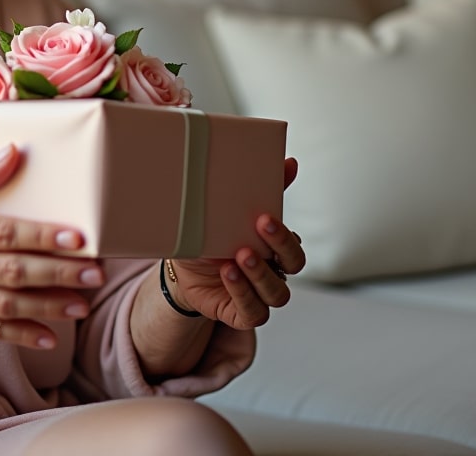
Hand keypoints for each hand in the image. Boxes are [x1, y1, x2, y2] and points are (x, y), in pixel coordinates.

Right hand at [0, 144, 101, 349]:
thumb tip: (13, 153)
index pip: (4, 233)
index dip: (42, 236)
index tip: (76, 237)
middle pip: (13, 271)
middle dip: (58, 274)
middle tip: (95, 273)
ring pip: (6, 304)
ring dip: (47, 307)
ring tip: (81, 304)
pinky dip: (19, 335)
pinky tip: (48, 336)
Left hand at [164, 157, 303, 329]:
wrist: (182, 265)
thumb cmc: (212, 235)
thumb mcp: (231, 210)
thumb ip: (263, 189)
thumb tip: (291, 162)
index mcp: (275, 249)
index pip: (293, 245)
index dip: (283, 235)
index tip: (264, 217)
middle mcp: (273, 272)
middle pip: (293, 267)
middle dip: (278, 248)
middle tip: (256, 228)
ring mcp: (259, 295)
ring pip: (277, 294)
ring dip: (259, 275)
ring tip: (237, 258)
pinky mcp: (242, 313)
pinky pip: (254, 313)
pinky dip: (243, 295)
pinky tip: (229, 275)